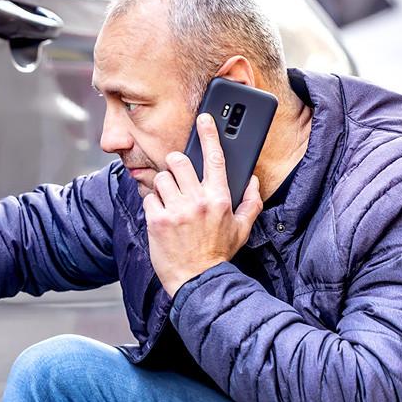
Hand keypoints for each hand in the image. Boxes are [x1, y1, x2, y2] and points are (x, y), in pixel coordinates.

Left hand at [144, 113, 262, 295]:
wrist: (197, 282)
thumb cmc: (218, 255)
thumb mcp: (242, 229)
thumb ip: (251, 202)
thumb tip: (252, 181)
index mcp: (220, 199)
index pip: (215, 158)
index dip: (209, 134)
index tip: (204, 119)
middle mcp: (198, 201)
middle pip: (179, 161)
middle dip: (176, 164)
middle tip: (178, 176)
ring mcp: (176, 210)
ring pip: (162, 178)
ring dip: (164, 186)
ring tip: (171, 201)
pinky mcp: (157, 221)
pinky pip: (149, 199)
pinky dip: (152, 205)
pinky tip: (161, 217)